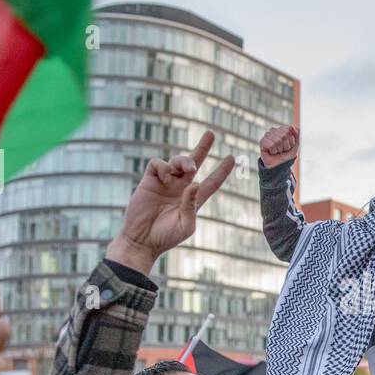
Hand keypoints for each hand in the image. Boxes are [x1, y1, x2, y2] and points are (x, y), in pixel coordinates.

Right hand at [107, 130, 234, 273]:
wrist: (142, 240)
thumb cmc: (166, 237)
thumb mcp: (185, 225)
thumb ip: (192, 205)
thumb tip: (195, 184)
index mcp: (194, 199)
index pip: (212, 182)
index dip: (222, 170)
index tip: (232, 158)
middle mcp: (181, 188)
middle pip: (195, 163)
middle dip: (203, 148)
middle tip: (211, 134)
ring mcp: (165, 183)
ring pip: (178, 161)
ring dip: (185, 160)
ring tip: (189, 167)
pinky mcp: (149, 181)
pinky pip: (158, 164)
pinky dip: (164, 167)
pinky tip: (165, 178)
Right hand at [259, 124, 298, 168]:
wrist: (278, 165)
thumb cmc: (287, 154)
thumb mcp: (296, 145)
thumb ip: (297, 134)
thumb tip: (291, 126)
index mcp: (283, 129)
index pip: (289, 131)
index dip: (290, 141)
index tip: (289, 146)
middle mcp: (274, 130)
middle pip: (283, 136)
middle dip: (285, 146)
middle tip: (282, 150)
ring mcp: (267, 135)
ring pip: (277, 140)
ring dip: (279, 149)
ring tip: (277, 151)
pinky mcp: (262, 141)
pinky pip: (271, 145)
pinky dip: (273, 151)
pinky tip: (271, 152)